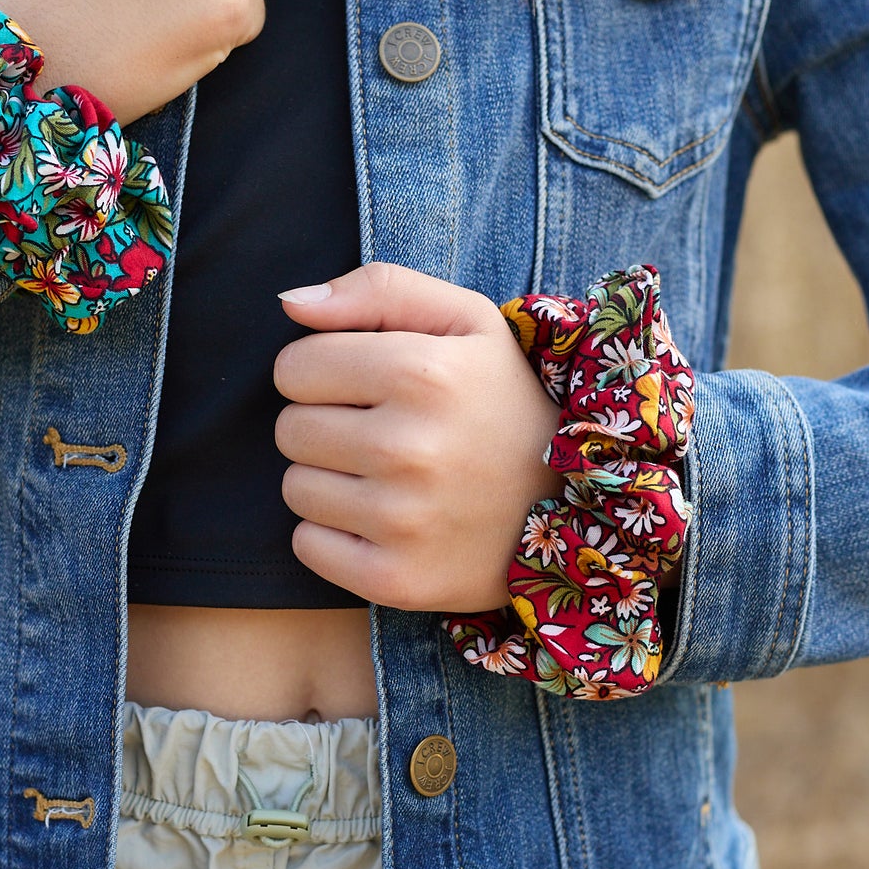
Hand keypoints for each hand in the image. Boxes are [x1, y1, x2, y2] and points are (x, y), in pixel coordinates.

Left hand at [274, 263, 561, 613]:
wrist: (578, 507)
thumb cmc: (504, 402)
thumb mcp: (466, 321)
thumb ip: (378, 289)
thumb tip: (290, 303)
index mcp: (422, 373)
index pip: (293, 368)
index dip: (324, 373)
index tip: (367, 387)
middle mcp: (409, 448)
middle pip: (290, 430)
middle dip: (325, 427)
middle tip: (384, 435)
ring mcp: (402, 521)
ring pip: (295, 488)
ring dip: (330, 482)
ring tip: (390, 479)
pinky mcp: (394, 579)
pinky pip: (307, 545)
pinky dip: (334, 536)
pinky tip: (385, 523)